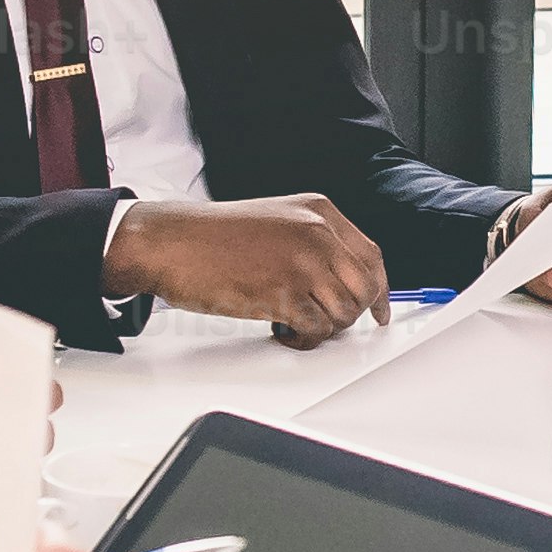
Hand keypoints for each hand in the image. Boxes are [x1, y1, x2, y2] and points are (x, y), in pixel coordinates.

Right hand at [107, 192, 386, 340]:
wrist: (171, 243)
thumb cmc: (212, 237)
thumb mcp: (276, 221)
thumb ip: (312, 242)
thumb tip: (340, 281)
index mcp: (319, 211)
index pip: (371, 256)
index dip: (379, 289)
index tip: (380, 310)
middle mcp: (318, 233)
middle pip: (365, 287)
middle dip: (350, 314)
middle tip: (323, 322)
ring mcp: (303, 261)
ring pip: (345, 313)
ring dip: (322, 329)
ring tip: (293, 323)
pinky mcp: (285, 292)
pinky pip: (317, 329)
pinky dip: (302, 340)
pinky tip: (281, 330)